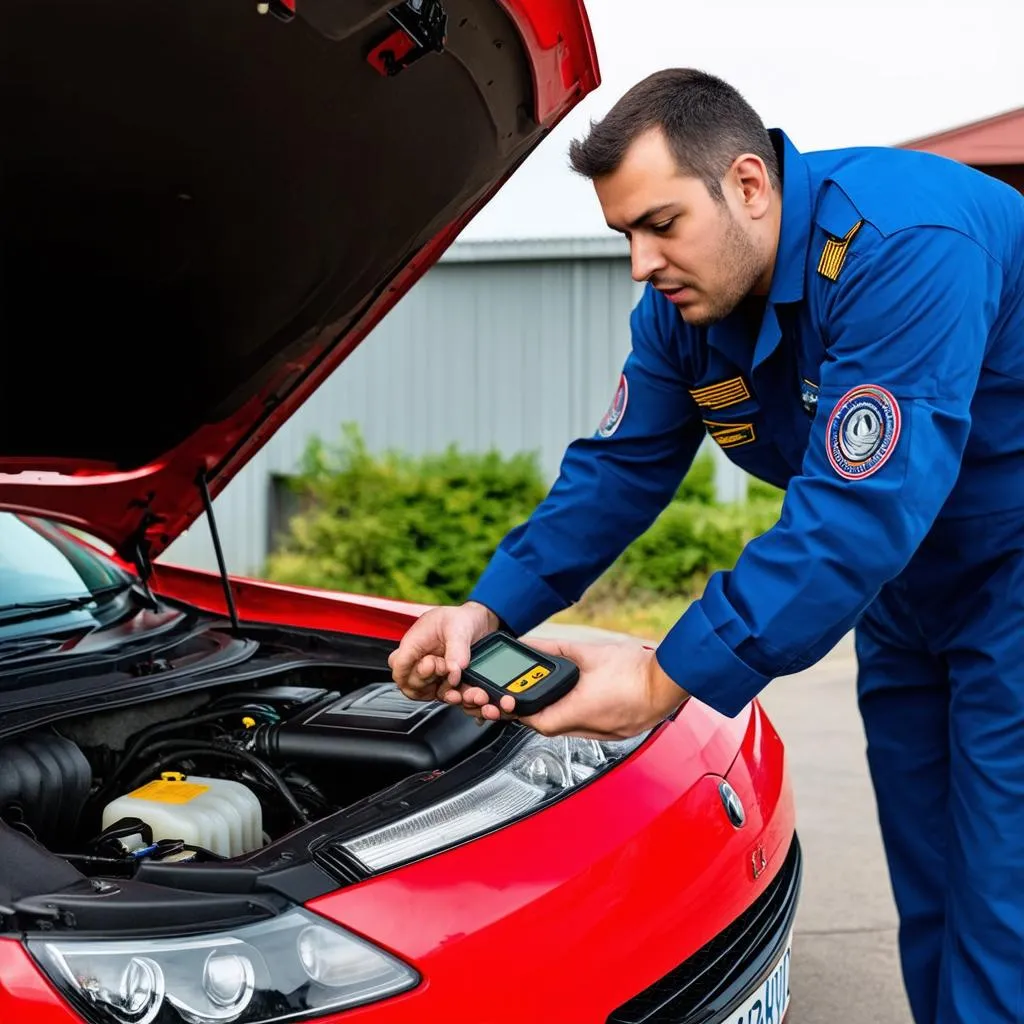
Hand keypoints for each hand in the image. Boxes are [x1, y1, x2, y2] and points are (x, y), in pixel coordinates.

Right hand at [388, 601, 497, 701]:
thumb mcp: (458, 626)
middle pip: (410, 683)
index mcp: (414, 642)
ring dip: (445, 693)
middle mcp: (419, 661)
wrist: (478, 623)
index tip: (430, 667)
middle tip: (447, 666)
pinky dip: (456, 697)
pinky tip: (468, 694)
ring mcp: (431, 674)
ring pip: (428, 694)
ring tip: (462, 689)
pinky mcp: (444, 683)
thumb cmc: (460, 619)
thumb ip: (456, 648)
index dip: (409, 671)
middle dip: (429, 679)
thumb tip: (455, 668)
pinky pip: (445, 696)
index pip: (398, 664)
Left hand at [446, 638, 689, 739]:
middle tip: (530, 696)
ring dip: (558, 715)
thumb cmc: (635, 668)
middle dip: (537, 712)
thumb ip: (554, 650)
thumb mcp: (587, 652)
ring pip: (569, 730)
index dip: (520, 710)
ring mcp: (605, 734)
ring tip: (557, 696)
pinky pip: (588, 730)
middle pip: (550, 727)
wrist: (670, 680)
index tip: (513, 699)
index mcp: (578, 711)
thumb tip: (530, 647)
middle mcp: (589, 728)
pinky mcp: (617, 734)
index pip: (535, 720)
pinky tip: (582, 702)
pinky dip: (578, 718)